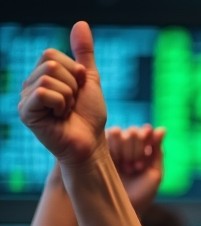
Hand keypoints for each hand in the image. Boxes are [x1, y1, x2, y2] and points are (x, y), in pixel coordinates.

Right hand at [18, 21, 107, 166]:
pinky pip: (43, 93)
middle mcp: (30, 84)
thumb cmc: (90, 116)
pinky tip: (59, 117)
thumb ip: (84, 53)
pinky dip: (60, 104)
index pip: (52, 55)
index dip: (73, 71)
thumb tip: (81, 23)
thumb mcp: (90, 79)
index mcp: (43, 75)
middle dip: (72, 85)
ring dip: (68, 96)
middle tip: (73, 104)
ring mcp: (26, 98)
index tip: (79, 90)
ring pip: (49, 78)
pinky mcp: (25, 112)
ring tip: (67, 112)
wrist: (91, 143)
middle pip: (50, 64)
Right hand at [108, 124, 165, 212]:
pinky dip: (114, 147)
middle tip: (137, 167)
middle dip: (137, 148)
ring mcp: (114, 150)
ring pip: (120, 133)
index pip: (145, 132)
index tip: (145, 154)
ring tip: (128, 168)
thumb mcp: (155, 173)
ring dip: (126, 149)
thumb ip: (158, 151)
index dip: (146, 138)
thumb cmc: (142, 194)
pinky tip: (119, 163)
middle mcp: (128, 148)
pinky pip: (106, 139)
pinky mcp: (100, 153)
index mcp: (143, 151)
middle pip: (132, 132)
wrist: (122, 208)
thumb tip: (161, 128)